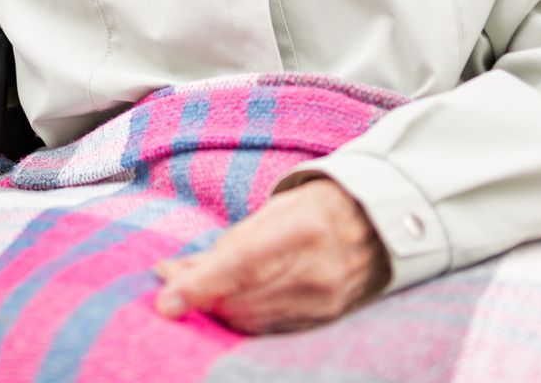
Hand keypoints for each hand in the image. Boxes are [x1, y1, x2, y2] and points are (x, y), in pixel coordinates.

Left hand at [153, 178, 386, 333]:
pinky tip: (230, 304)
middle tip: (172, 287)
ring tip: (198, 293)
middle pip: (242, 301)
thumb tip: (172, 273)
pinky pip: (271, 330)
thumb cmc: (314, 209)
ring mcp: (325, 302)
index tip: (165, 303)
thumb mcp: (271, 211)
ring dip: (218, 312)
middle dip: (201, 299)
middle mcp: (317, 272)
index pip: (241, 265)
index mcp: (303, 230)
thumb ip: (224, 246)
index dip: (200, 286)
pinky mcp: (325, 322)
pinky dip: (244, 320)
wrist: (375, 226)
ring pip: (252, 322)